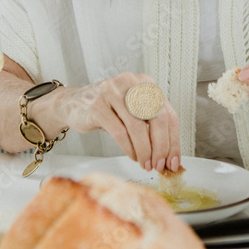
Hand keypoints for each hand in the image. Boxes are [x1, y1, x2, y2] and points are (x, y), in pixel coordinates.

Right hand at [54, 73, 179, 171]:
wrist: (74, 104)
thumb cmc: (108, 109)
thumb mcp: (133, 111)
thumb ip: (151, 125)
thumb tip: (168, 155)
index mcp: (146, 83)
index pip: (168, 113)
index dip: (173, 140)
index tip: (173, 160)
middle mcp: (131, 83)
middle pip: (157, 118)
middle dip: (160, 147)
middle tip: (159, 165)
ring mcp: (113, 92)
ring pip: (137, 127)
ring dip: (144, 151)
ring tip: (145, 164)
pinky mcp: (97, 106)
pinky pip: (119, 132)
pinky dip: (129, 148)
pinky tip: (132, 156)